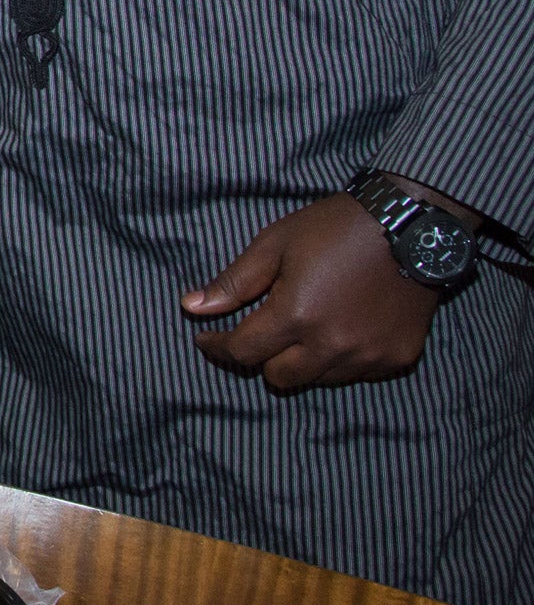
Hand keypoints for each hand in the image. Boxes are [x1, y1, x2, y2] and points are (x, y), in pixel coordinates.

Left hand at [182, 193, 442, 391]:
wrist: (411, 224)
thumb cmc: (335, 228)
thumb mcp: (274, 244)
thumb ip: (233, 283)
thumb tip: (191, 308)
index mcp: (295, 316)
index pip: (243, 352)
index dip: (218, 347)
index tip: (207, 338)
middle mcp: (331, 345)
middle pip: (279, 379)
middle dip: (261, 358)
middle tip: (259, 333)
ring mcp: (368, 357)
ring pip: (317, 379)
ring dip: (302, 361)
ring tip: (304, 326)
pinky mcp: (397, 358)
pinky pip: (356, 374)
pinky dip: (340, 359)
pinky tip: (341, 329)